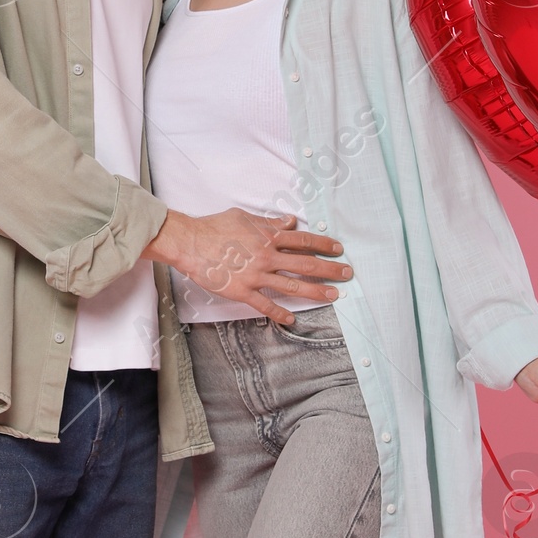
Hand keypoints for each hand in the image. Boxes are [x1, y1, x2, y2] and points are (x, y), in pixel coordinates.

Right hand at [145, 207, 351, 327]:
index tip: (338, 249)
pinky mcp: (242, 291)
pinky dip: (279, 314)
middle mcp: (266, 256)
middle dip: (329, 269)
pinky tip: (291, 320)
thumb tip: (289, 221)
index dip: (323, 245)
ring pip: (292, 286)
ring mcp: (256, 275)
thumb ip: (269, 222)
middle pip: (305, 264)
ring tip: (333, 295)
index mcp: (268, 236)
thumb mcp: (245, 217)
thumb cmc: (215, 227)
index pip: (303, 240)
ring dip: (315, 291)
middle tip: (347, 273)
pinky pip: (265, 305)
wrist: (190, 242)